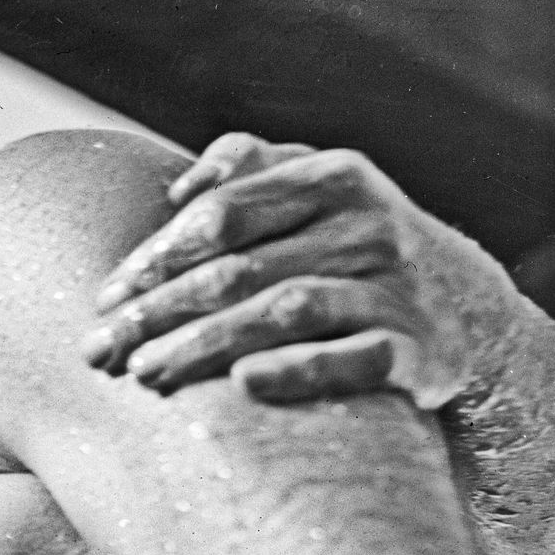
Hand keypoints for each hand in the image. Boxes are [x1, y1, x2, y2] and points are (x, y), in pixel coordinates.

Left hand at [83, 133, 516, 410]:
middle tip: (98, 351)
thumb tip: (183, 187)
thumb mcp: (311, 191)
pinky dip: (299, 370)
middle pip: (237, 270)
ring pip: (283, 311)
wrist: (457, 308)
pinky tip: (243, 384)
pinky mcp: (416, 349)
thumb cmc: (346, 248)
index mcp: (332, 178)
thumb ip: (247, 170)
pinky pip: (352, 361)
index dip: (152, 260)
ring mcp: (395, 288)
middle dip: (156, 313)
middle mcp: (368, 226)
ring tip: (143, 374)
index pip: (220, 218)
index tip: (102, 301)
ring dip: (204, 344)